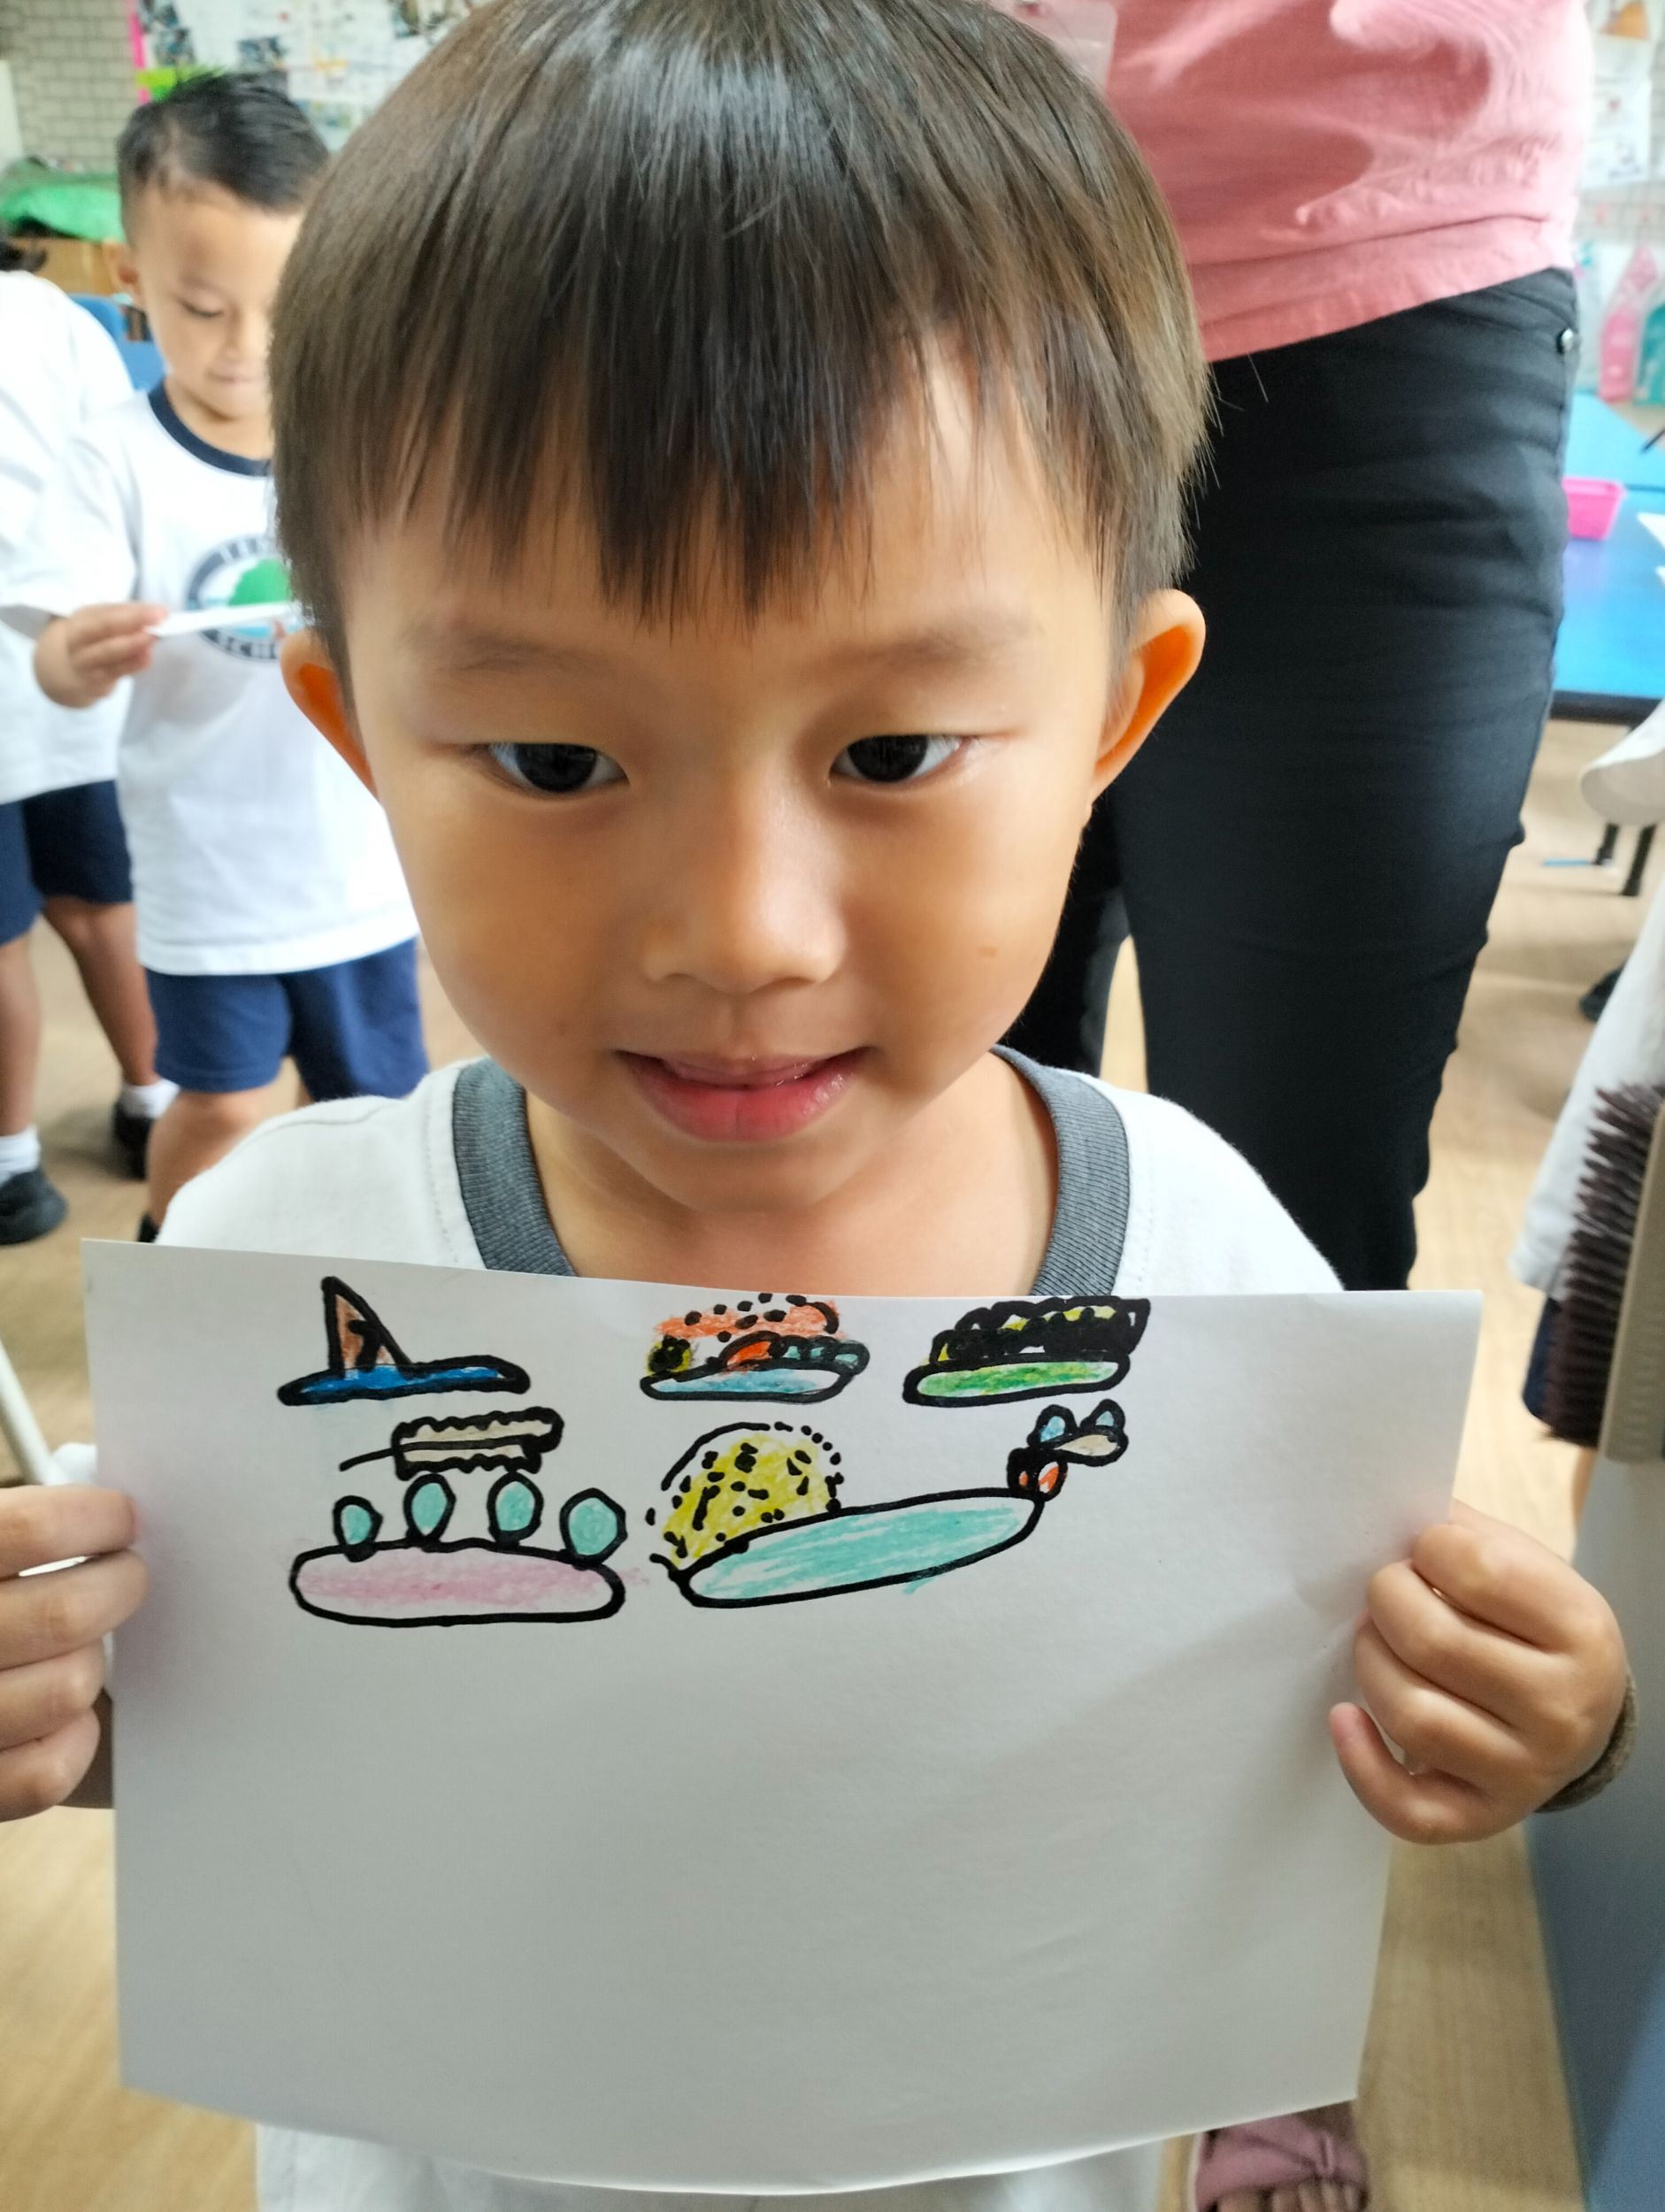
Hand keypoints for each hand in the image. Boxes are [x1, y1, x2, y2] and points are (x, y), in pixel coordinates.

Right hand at [0, 1486, 146, 1819]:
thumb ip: (19, 1531)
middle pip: (65, 1613)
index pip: (30, 1529)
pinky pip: (47, 1772)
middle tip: (126, 1579)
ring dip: (93, 1665)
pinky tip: (71, 1715)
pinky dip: (75, 1742)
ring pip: (69, 1689)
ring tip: (85, 1647)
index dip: (95, 1519)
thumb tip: (117, 1507)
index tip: (122, 1520)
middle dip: (119, 1588)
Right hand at [36, 602, 168, 707]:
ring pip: (110, 652)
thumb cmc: (91, 640)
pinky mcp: (97, 682)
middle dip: (133, 621)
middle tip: (160, 619)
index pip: (106, 613)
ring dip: (134, 643)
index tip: (159, 610)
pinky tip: (147, 657)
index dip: (133, 612)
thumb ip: (123, 616)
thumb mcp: (98, 623)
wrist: (67, 673)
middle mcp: (79, 641)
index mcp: (80, 621)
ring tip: (154, 636)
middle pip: (104, 628)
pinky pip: (117, 672)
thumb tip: (154, 612)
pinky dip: (133, 664)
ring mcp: (87, 663)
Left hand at [1331, 1501, 1627, 1844]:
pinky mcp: (1482, 1817)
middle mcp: (1562, 1708)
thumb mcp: (1525, 1565)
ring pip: (1411, 1715)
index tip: (1422, 1552)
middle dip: (1385, 1600)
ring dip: (1369, 1665)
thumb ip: (1462, 1533)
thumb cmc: (1531, 1625)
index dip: (1427, 1547)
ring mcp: (1525, 1772)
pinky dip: (1360, 1763)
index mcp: (1580, 1630)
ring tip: (1375, 1643)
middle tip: (1386, 1593)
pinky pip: (1406, 1808)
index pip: (1476, 1568)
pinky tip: (1345, 1716)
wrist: (1580, 1712)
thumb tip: (1375, 1508)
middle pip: (1432, 1642)